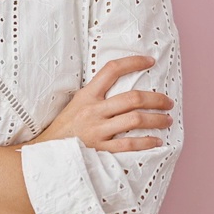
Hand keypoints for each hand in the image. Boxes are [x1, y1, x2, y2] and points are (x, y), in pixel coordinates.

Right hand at [29, 55, 173, 151]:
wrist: (45, 152)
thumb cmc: (64, 127)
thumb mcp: (76, 103)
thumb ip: (96, 95)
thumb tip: (122, 85)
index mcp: (87, 95)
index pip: (112, 70)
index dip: (133, 62)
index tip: (150, 61)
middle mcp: (93, 110)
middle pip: (133, 98)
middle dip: (156, 99)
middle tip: (168, 101)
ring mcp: (97, 130)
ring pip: (135, 119)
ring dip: (156, 119)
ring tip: (167, 120)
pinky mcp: (100, 149)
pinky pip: (129, 144)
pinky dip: (146, 142)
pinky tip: (157, 141)